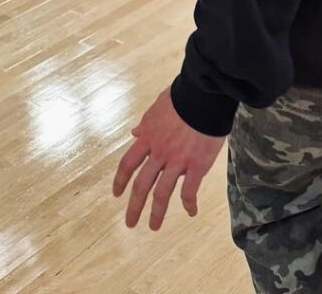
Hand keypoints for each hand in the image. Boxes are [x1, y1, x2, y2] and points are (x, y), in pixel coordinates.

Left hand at [113, 88, 224, 230]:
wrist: (204, 95)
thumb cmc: (182, 96)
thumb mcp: (158, 107)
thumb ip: (146, 122)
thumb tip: (135, 132)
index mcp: (148, 138)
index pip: (128, 164)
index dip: (120, 181)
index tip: (117, 194)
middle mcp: (159, 153)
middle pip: (141, 184)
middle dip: (134, 206)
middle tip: (130, 223)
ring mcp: (178, 161)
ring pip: (162, 193)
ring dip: (157, 212)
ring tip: (154, 226)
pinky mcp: (197, 165)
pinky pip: (190, 190)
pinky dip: (189, 203)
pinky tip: (191, 212)